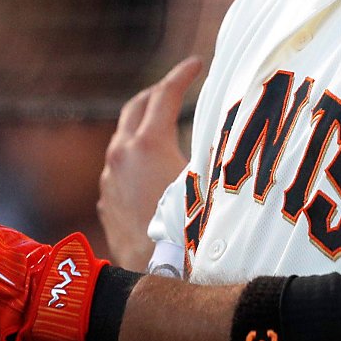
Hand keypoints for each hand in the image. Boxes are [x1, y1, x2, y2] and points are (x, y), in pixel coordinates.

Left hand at [98, 56, 201, 265]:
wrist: (154, 278)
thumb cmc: (188, 230)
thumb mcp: (209, 182)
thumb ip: (215, 151)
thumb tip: (235, 128)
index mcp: (145, 144)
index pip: (165, 95)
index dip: (183, 74)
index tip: (199, 63)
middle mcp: (119, 156)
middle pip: (136, 108)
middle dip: (159, 92)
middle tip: (179, 85)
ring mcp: (108, 179)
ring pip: (123, 139)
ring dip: (144, 125)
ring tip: (166, 125)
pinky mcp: (106, 201)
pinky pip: (118, 168)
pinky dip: (134, 156)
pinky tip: (151, 168)